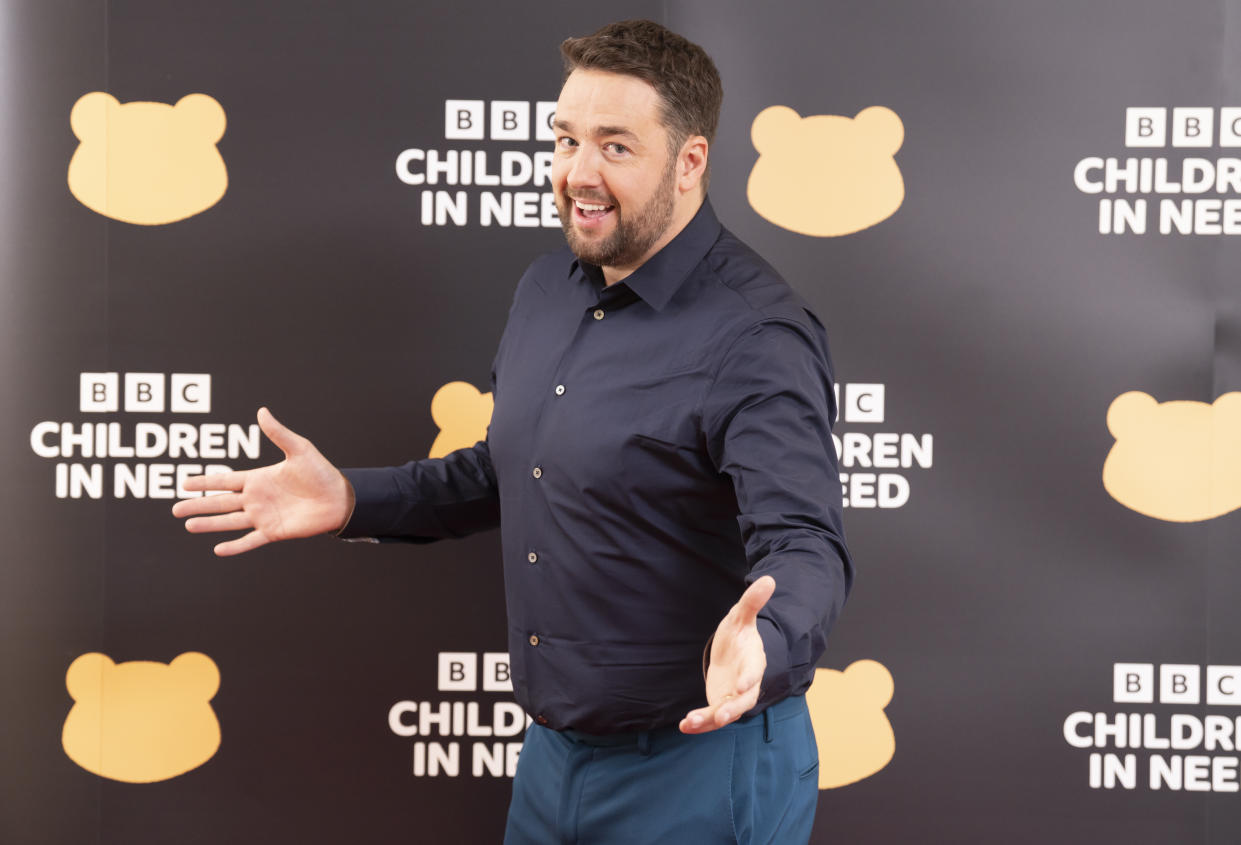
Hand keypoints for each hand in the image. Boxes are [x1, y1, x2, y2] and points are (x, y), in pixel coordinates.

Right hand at [170, 407, 353, 555]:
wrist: (340, 498)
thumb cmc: (321, 472)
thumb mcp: (299, 449)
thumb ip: (278, 433)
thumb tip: (262, 410)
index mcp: (259, 478)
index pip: (225, 481)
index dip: (205, 482)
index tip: (184, 483)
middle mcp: (257, 498)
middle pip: (221, 502)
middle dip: (198, 505)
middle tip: (175, 509)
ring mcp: (264, 516)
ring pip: (229, 521)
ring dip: (209, 524)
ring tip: (188, 525)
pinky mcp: (274, 532)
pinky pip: (250, 540)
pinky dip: (235, 547)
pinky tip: (218, 550)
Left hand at [679, 575, 774, 733]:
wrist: (733, 652)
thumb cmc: (739, 634)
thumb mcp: (741, 616)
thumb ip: (752, 601)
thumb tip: (769, 579)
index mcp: (753, 661)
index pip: (755, 671)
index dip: (750, 678)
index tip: (743, 685)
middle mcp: (746, 684)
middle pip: (743, 701)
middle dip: (732, 708)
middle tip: (721, 716)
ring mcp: (732, 697)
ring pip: (724, 713)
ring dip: (709, 720)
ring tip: (690, 722)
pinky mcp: (719, 705)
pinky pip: (710, 718)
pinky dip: (699, 723)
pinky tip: (684, 726)